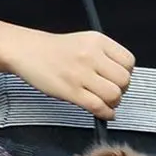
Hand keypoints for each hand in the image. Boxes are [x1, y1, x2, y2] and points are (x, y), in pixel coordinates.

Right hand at [9, 30, 134, 120]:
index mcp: (98, 41)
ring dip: (113, 103)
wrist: (27, 51)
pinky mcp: (71, 91)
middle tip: (111, 92)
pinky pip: (98, 106)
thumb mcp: (84, 42)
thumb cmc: (55, 50)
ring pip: (113, 95)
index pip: (129, 62)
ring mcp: (81, 74)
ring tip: (104, 102)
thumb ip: (104, 56)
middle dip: (121, 90)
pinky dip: (105, 114)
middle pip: (124, 80)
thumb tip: (120, 79)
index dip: (126, 74)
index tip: (116, 79)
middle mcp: (92, 56)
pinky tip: (103, 113)